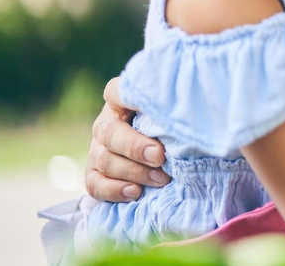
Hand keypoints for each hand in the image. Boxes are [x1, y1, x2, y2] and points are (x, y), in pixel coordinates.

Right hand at [85, 77, 170, 201]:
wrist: (172, 149)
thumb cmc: (175, 122)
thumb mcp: (175, 109)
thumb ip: (172, 107)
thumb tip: (190, 109)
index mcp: (122, 99)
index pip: (116, 92)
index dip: (129, 100)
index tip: (155, 113)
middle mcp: (106, 122)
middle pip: (108, 132)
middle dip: (135, 147)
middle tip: (160, 157)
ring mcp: (98, 149)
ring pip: (103, 160)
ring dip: (132, 172)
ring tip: (160, 179)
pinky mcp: (96, 173)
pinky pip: (94, 184)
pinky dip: (113, 190)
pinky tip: (135, 192)